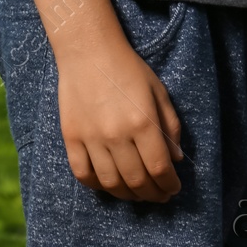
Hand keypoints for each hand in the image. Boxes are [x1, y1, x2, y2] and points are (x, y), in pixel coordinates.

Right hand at [57, 42, 183, 202]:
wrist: (88, 50)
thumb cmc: (129, 70)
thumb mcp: (159, 93)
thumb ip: (170, 128)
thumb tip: (175, 160)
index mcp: (142, 123)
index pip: (160, 169)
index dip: (169, 185)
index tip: (173, 188)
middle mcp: (117, 135)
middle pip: (137, 181)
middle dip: (152, 194)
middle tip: (159, 195)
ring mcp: (91, 138)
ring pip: (111, 183)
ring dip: (128, 195)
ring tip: (137, 193)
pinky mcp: (71, 137)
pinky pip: (82, 173)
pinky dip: (97, 186)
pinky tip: (109, 184)